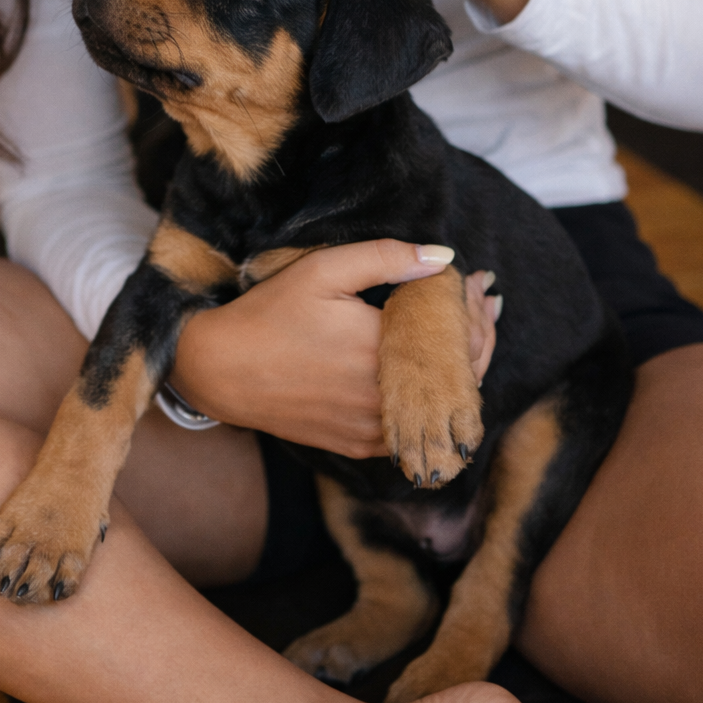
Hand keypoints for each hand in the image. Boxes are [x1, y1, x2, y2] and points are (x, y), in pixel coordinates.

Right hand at [170, 240, 499, 456]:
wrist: (220, 371)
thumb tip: (445, 257)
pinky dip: (428, 398)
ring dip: (458, 369)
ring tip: (464, 333)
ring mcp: (373, 429)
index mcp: (381, 352)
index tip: (481, 285)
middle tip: (482, 305)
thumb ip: (385, 258)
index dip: (477, 310)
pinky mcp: (359, 445)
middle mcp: (383, 398)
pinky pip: (412, 424)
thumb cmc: (268, 314)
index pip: (458, 338)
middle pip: (459, 374)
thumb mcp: (321, 271)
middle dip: (476, 336)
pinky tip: (428, 370)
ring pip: (439, 403)